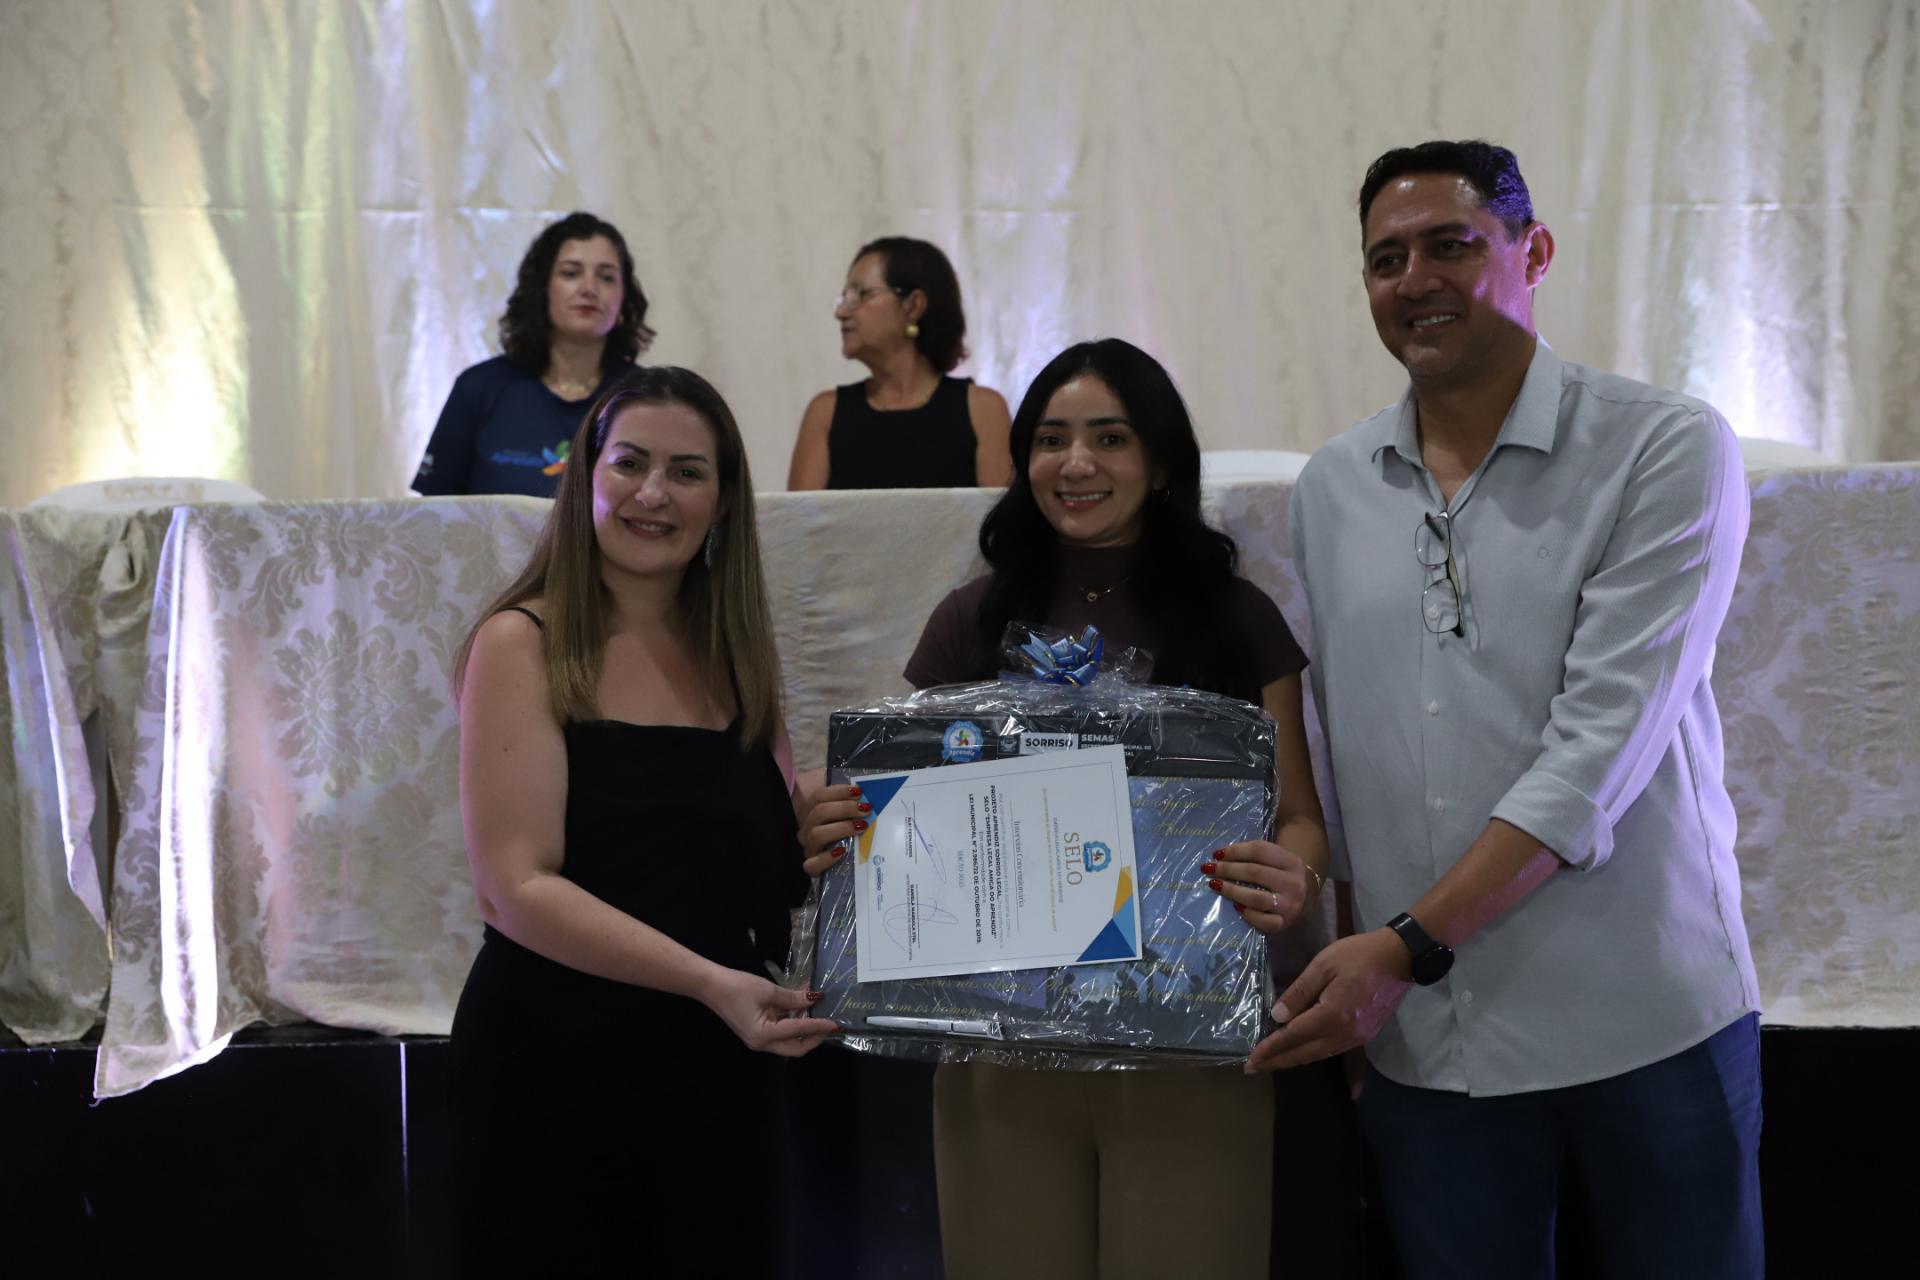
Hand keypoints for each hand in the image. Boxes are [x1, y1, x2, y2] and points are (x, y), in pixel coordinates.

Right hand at [701, 966, 840, 1057]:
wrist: (710, 985)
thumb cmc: (738, 987)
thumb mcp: (769, 991)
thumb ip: (793, 998)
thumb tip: (814, 999)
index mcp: (764, 1035)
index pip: (799, 1032)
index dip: (819, 1027)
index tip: (836, 1024)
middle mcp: (761, 1043)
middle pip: (795, 1048)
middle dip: (814, 1038)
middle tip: (829, 1026)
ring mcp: (757, 1040)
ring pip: (788, 1043)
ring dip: (803, 1031)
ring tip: (816, 1015)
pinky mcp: (755, 1033)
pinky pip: (779, 1034)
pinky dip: (792, 1026)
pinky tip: (799, 1011)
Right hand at [796, 780, 868, 875]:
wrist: (832, 864)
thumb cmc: (843, 834)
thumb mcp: (845, 815)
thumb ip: (849, 802)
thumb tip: (865, 793)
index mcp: (812, 812)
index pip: (819, 796)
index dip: (838, 791)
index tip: (859, 791)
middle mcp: (807, 828)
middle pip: (819, 812)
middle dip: (845, 808)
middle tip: (866, 809)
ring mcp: (808, 848)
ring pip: (816, 835)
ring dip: (840, 828)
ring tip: (861, 826)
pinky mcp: (811, 867)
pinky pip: (812, 864)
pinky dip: (826, 858)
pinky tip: (841, 852)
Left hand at [1203, 839, 1319, 934]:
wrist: (1306, 900)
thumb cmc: (1281, 876)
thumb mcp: (1276, 860)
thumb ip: (1254, 855)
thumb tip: (1220, 855)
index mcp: (1292, 861)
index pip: (1260, 851)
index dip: (1235, 851)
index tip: (1216, 853)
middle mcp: (1294, 883)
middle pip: (1255, 872)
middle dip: (1227, 869)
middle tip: (1209, 868)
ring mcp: (1290, 905)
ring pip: (1256, 897)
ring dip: (1231, 890)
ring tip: (1215, 884)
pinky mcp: (1284, 923)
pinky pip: (1263, 921)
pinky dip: (1247, 914)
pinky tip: (1236, 906)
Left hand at [1245, 929, 1411, 1072]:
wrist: (1399, 957)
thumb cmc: (1358, 955)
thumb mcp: (1323, 965)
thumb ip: (1299, 992)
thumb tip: (1277, 1017)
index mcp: (1332, 1016)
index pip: (1292, 1037)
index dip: (1270, 1049)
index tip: (1250, 1061)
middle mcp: (1345, 1034)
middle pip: (1304, 1054)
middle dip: (1277, 1062)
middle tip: (1253, 1068)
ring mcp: (1357, 1037)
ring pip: (1318, 1055)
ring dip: (1294, 1060)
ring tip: (1272, 1062)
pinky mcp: (1365, 1035)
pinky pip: (1333, 1051)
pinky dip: (1312, 1054)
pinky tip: (1301, 1054)